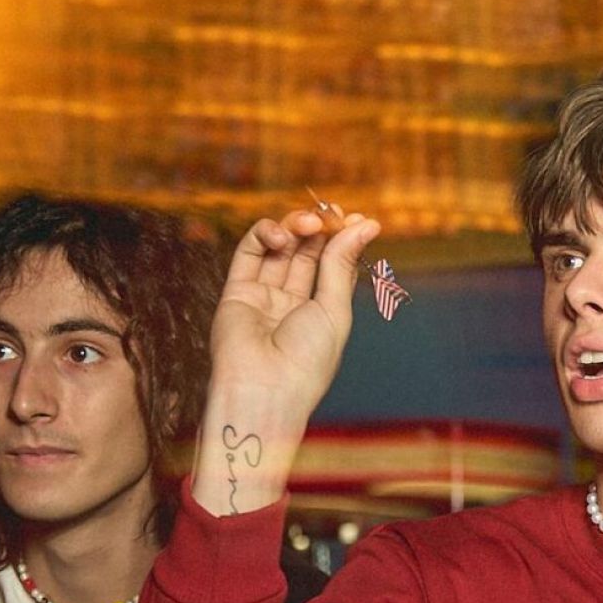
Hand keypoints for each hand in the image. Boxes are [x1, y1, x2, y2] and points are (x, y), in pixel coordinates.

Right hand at [193, 204, 380, 515]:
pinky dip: (265, 234)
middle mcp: (293, 304)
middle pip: (308, 252)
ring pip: (280, 248)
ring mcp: (264, 297)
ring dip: (295, 227)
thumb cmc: (306, 360)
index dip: (345, 240)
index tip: (362, 219)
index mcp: (323, 313)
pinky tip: (282, 234)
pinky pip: (249, 253)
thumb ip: (341, 264)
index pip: (334, 265)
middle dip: (322, 228)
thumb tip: (365, 225)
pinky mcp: (236, 291)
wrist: (263, 390)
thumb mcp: (334, 309)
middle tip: (333, 213)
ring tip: (308, 224)